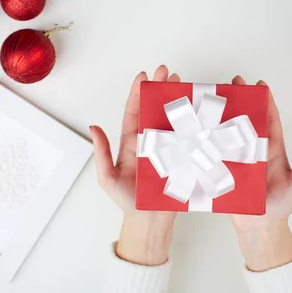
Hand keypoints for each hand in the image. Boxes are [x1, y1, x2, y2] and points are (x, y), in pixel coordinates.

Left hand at [90, 65, 179, 265]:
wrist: (149, 221)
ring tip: (183, 84)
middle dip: (161, 88)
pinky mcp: (182, 157)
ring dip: (177, 100)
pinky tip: (198, 109)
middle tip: (167, 71)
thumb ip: (101, 153)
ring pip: (172, 118)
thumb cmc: (127, 201)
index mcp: (133, 142)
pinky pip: (188, 137)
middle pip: (155, 109)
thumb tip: (93, 127)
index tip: (143, 76)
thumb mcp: (108, 178)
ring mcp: (168, 148)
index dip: (138, 93)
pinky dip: (193, 122)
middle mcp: (151, 141)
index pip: (134, 112)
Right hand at [229, 76, 291, 271]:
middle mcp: (254, 150)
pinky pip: (217, 151)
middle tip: (234, 83)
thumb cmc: (282, 205)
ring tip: (215, 97)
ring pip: (230, 131)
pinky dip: (210, 137)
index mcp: (272, 149)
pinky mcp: (225, 169)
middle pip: (247, 120)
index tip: (260, 85)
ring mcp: (238, 158)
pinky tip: (203, 123)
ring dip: (223, 114)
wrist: (261, 228)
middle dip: (241, 100)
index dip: (266, 102)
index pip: (269, 120)